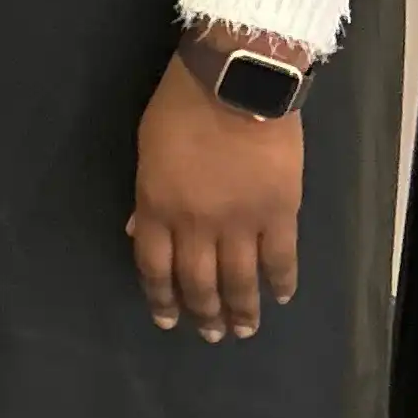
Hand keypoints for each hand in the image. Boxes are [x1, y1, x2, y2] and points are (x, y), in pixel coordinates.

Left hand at [128, 53, 303, 341]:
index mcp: (157, 207)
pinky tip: (279, 298)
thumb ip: (145, 196)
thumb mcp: (146, 149)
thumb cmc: (180, 106)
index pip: (155, 267)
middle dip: (202, 313)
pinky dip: (281, 283)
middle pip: (197, 282)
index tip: (167, 319)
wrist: (235, 83)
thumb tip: (136, 230)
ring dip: (241, 309)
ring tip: (243, 330)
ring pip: (239, 280)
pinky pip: (280, 259)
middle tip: (211, 334)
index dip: (161, 297)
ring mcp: (240, 222)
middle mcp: (195, 225)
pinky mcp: (279, 213)